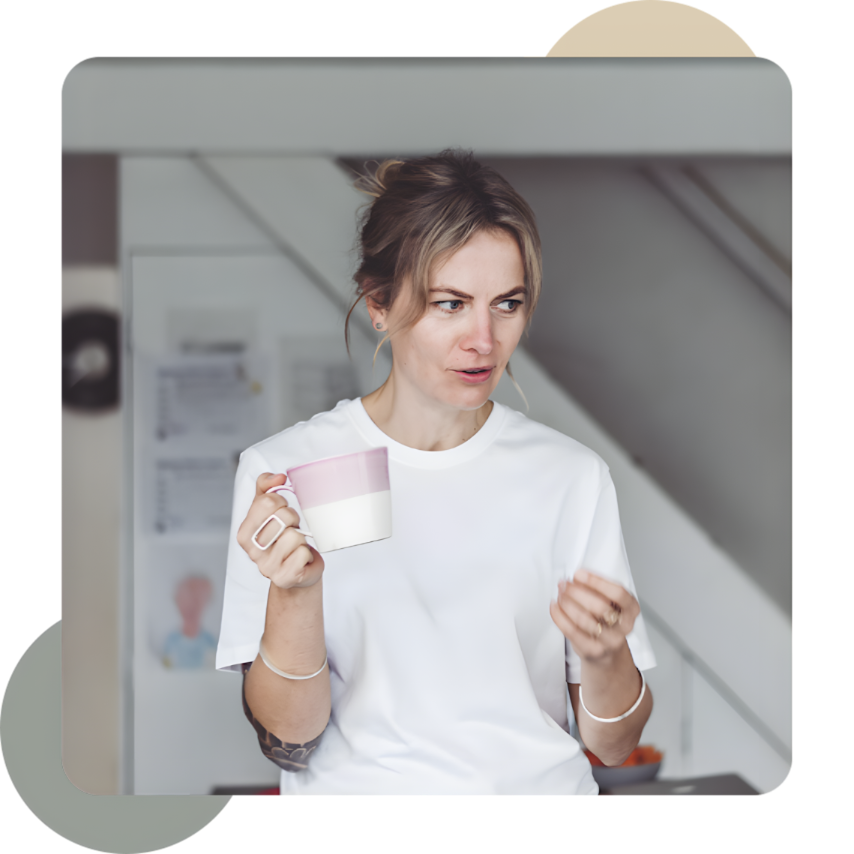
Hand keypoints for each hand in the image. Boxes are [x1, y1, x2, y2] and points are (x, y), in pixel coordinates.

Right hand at [237, 473, 324, 589]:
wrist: (297, 571)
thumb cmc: (284, 538)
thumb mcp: (271, 510)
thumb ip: (267, 487)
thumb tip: (278, 477)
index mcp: (245, 532)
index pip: (266, 502)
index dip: (281, 502)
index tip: (282, 511)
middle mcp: (252, 551)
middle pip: (282, 517)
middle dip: (293, 519)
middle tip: (291, 529)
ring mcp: (267, 567)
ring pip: (295, 536)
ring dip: (301, 537)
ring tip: (295, 545)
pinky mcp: (285, 578)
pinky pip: (303, 553)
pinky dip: (307, 554)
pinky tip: (300, 558)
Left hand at [549, 569, 639, 664]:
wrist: (609, 652)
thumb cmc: (608, 621)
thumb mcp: (610, 602)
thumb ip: (597, 589)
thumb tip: (576, 578)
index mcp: (631, 609)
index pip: (618, 593)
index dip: (596, 582)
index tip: (579, 574)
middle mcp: (624, 626)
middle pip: (600, 606)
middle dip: (577, 592)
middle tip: (565, 584)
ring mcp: (610, 641)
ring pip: (584, 619)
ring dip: (567, 603)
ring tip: (560, 594)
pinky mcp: (593, 651)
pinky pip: (572, 631)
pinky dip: (559, 616)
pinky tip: (555, 607)